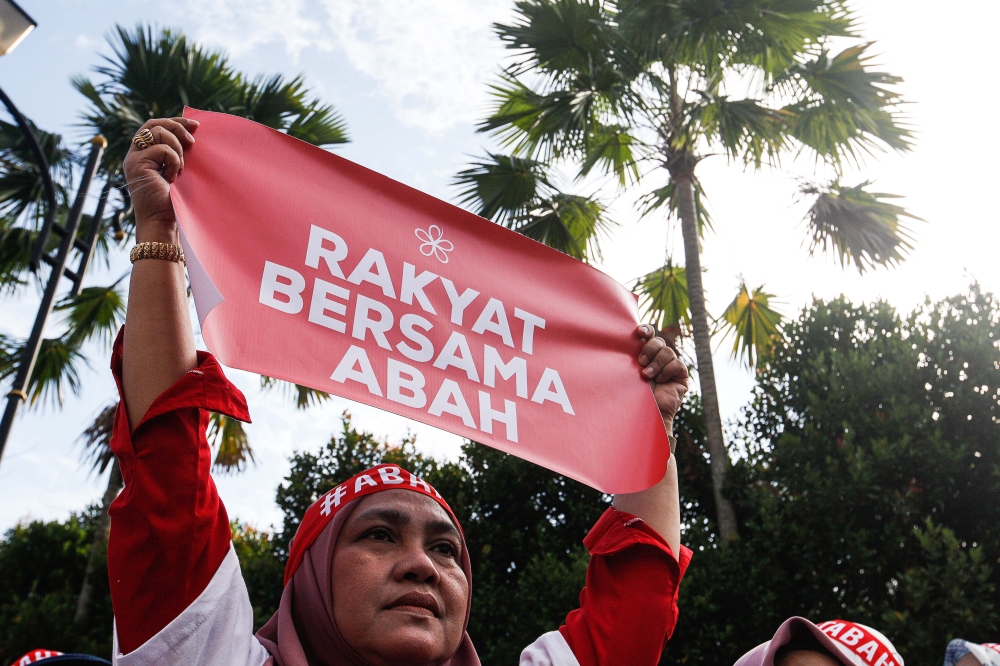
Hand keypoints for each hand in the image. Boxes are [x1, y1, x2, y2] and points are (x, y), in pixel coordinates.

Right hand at [122, 117, 198, 240]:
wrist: (164, 222)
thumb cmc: (175, 202)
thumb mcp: (178, 171)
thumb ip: (178, 153)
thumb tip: (193, 133)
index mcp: (144, 154)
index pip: (156, 126)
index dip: (176, 122)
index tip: (196, 126)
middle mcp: (135, 154)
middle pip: (154, 124)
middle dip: (177, 127)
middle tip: (193, 141)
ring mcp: (134, 158)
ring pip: (158, 133)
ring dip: (177, 149)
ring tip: (181, 169)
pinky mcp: (137, 164)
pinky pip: (162, 149)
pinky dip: (174, 161)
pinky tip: (173, 177)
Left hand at [636, 325, 688, 428]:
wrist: (643, 414)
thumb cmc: (631, 394)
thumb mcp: (627, 372)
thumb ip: (628, 357)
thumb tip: (619, 338)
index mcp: (645, 354)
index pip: (648, 335)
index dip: (646, 330)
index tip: (639, 331)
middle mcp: (658, 358)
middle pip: (658, 341)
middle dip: (649, 349)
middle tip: (641, 362)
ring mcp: (670, 366)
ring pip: (668, 351)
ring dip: (656, 364)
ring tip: (647, 377)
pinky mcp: (681, 375)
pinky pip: (677, 364)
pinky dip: (667, 371)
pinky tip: (661, 381)